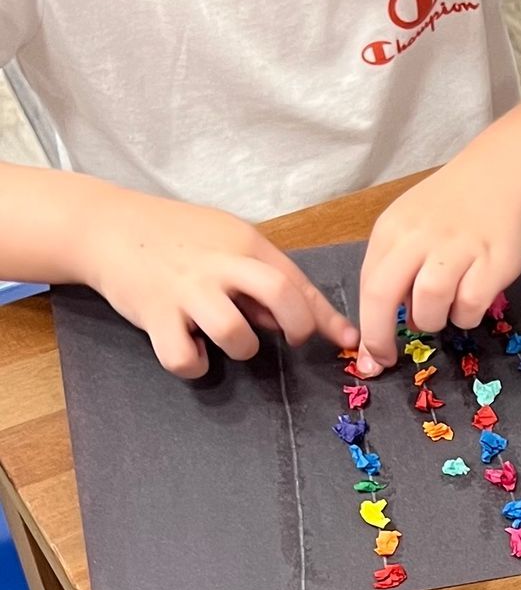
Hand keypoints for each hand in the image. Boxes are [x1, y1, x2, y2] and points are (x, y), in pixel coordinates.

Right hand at [79, 187, 354, 379]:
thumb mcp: (228, 242)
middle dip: (297, 328)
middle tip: (289, 339)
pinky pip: (185, 359)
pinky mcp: (154, 315)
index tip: (345, 340)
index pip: (297, 281)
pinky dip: (192, 364)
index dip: (326, 318)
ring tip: (226, 338)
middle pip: (280, 296)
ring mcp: (186, 290)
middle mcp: (219, 264)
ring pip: (236, 335)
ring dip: (242, 348)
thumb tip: (314, 320)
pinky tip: (190, 349)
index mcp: (243, 243)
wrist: (107, 225)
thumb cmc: (177, 238)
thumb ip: (268, 277)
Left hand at [355, 148, 520, 373]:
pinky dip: (467, 315)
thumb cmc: (453, 210)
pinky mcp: (491, 262)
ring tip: (445, 311)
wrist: (503, 177)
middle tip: (389, 358)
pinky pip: (469, 306)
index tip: (370, 356)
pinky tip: (471, 303)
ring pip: (428, 303)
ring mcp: (456, 248)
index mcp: (393, 229)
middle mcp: (418, 236)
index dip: (367, 328)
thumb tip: (390, 321)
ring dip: (433, 320)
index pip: (368, 284)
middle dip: (381, 336)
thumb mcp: (412, 229)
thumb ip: (396, 268)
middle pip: (383, 294)